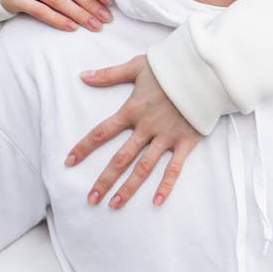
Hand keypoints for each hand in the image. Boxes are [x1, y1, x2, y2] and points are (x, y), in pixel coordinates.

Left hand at [64, 56, 201, 207]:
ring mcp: (166, 136)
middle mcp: (147, 127)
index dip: (84, 147)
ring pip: (144, 167)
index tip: (69, 162)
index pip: (102, 132)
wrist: (203, 69)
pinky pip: (174, 168)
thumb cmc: (169, 67)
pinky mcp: (185, 141)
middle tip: (91, 199)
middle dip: (105, 180)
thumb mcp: (137, 66)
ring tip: (114, 205)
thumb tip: (83, 75)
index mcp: (132, 110)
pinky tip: (156, 202)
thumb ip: (109, 74)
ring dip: (128, 187)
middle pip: (121, 158)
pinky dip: (166, 185)